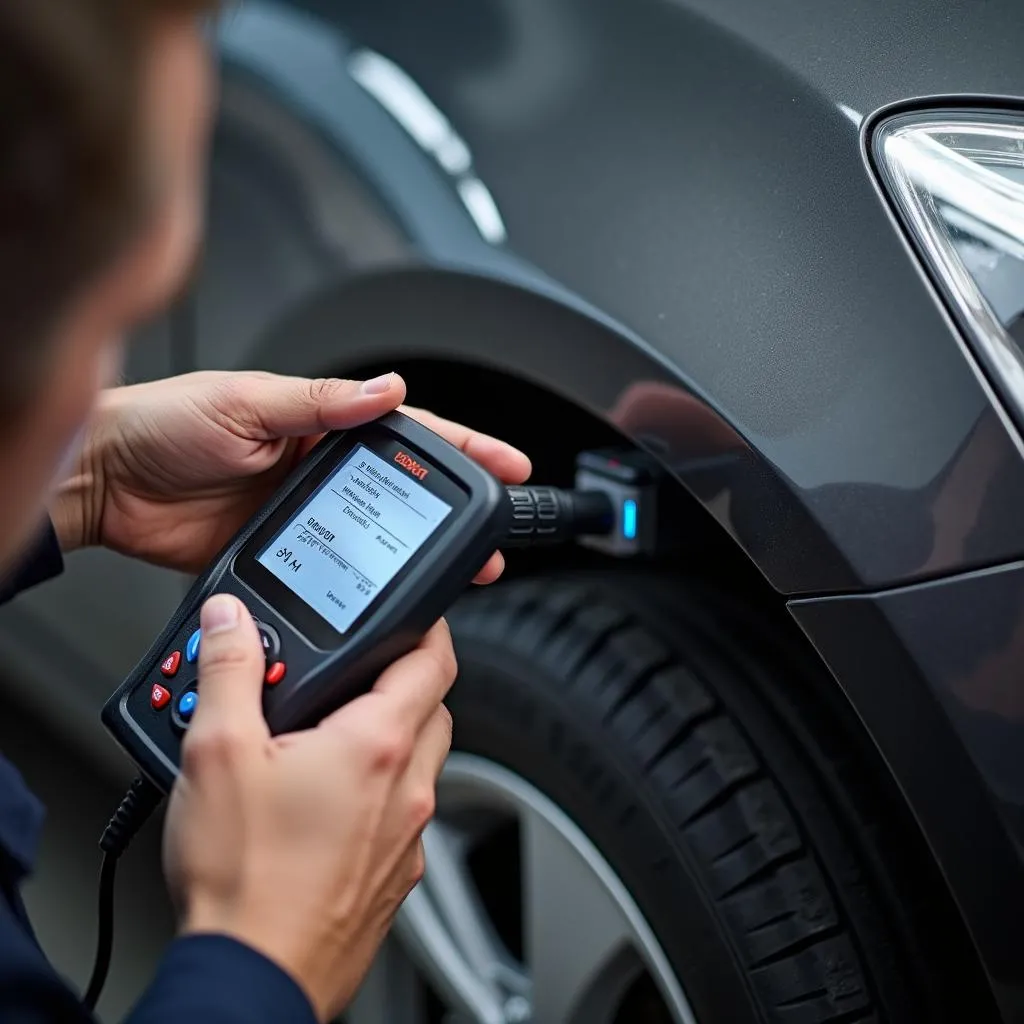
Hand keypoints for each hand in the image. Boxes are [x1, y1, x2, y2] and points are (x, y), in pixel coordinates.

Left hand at [52, 370, 530, 576]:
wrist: (108, 483)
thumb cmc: (164, 424)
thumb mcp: (247, 402)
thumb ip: (320, 403)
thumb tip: (387, 392)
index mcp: (320, 422)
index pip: (409, 434)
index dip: (464, 447)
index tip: (508, 463)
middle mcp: (319, 467)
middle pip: (406, 491)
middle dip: (457, 509)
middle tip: (497, 532)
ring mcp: (305, 513)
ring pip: (380, 533)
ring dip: (421, 549)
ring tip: (463, 569)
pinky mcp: (283, 552)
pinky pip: (339, 564)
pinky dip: (369, 577)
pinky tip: (390, 590)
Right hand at [163, 593, 455, 1020]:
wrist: (252, 978)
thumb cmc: (243, 881)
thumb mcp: (216, 754)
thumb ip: (228, 673)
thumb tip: (230, 623)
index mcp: (377, 745)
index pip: (434, 660)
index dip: (426, 626)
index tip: (411, 614)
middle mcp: (407, 789)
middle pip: (432, 707)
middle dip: (401, 680)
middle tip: (352, 674)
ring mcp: (406, 837)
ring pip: (421, 761)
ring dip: (389, 736)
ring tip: (328, 735)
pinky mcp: (394, 876)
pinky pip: (404, 812)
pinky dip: (380, 790)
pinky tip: (329, 801)